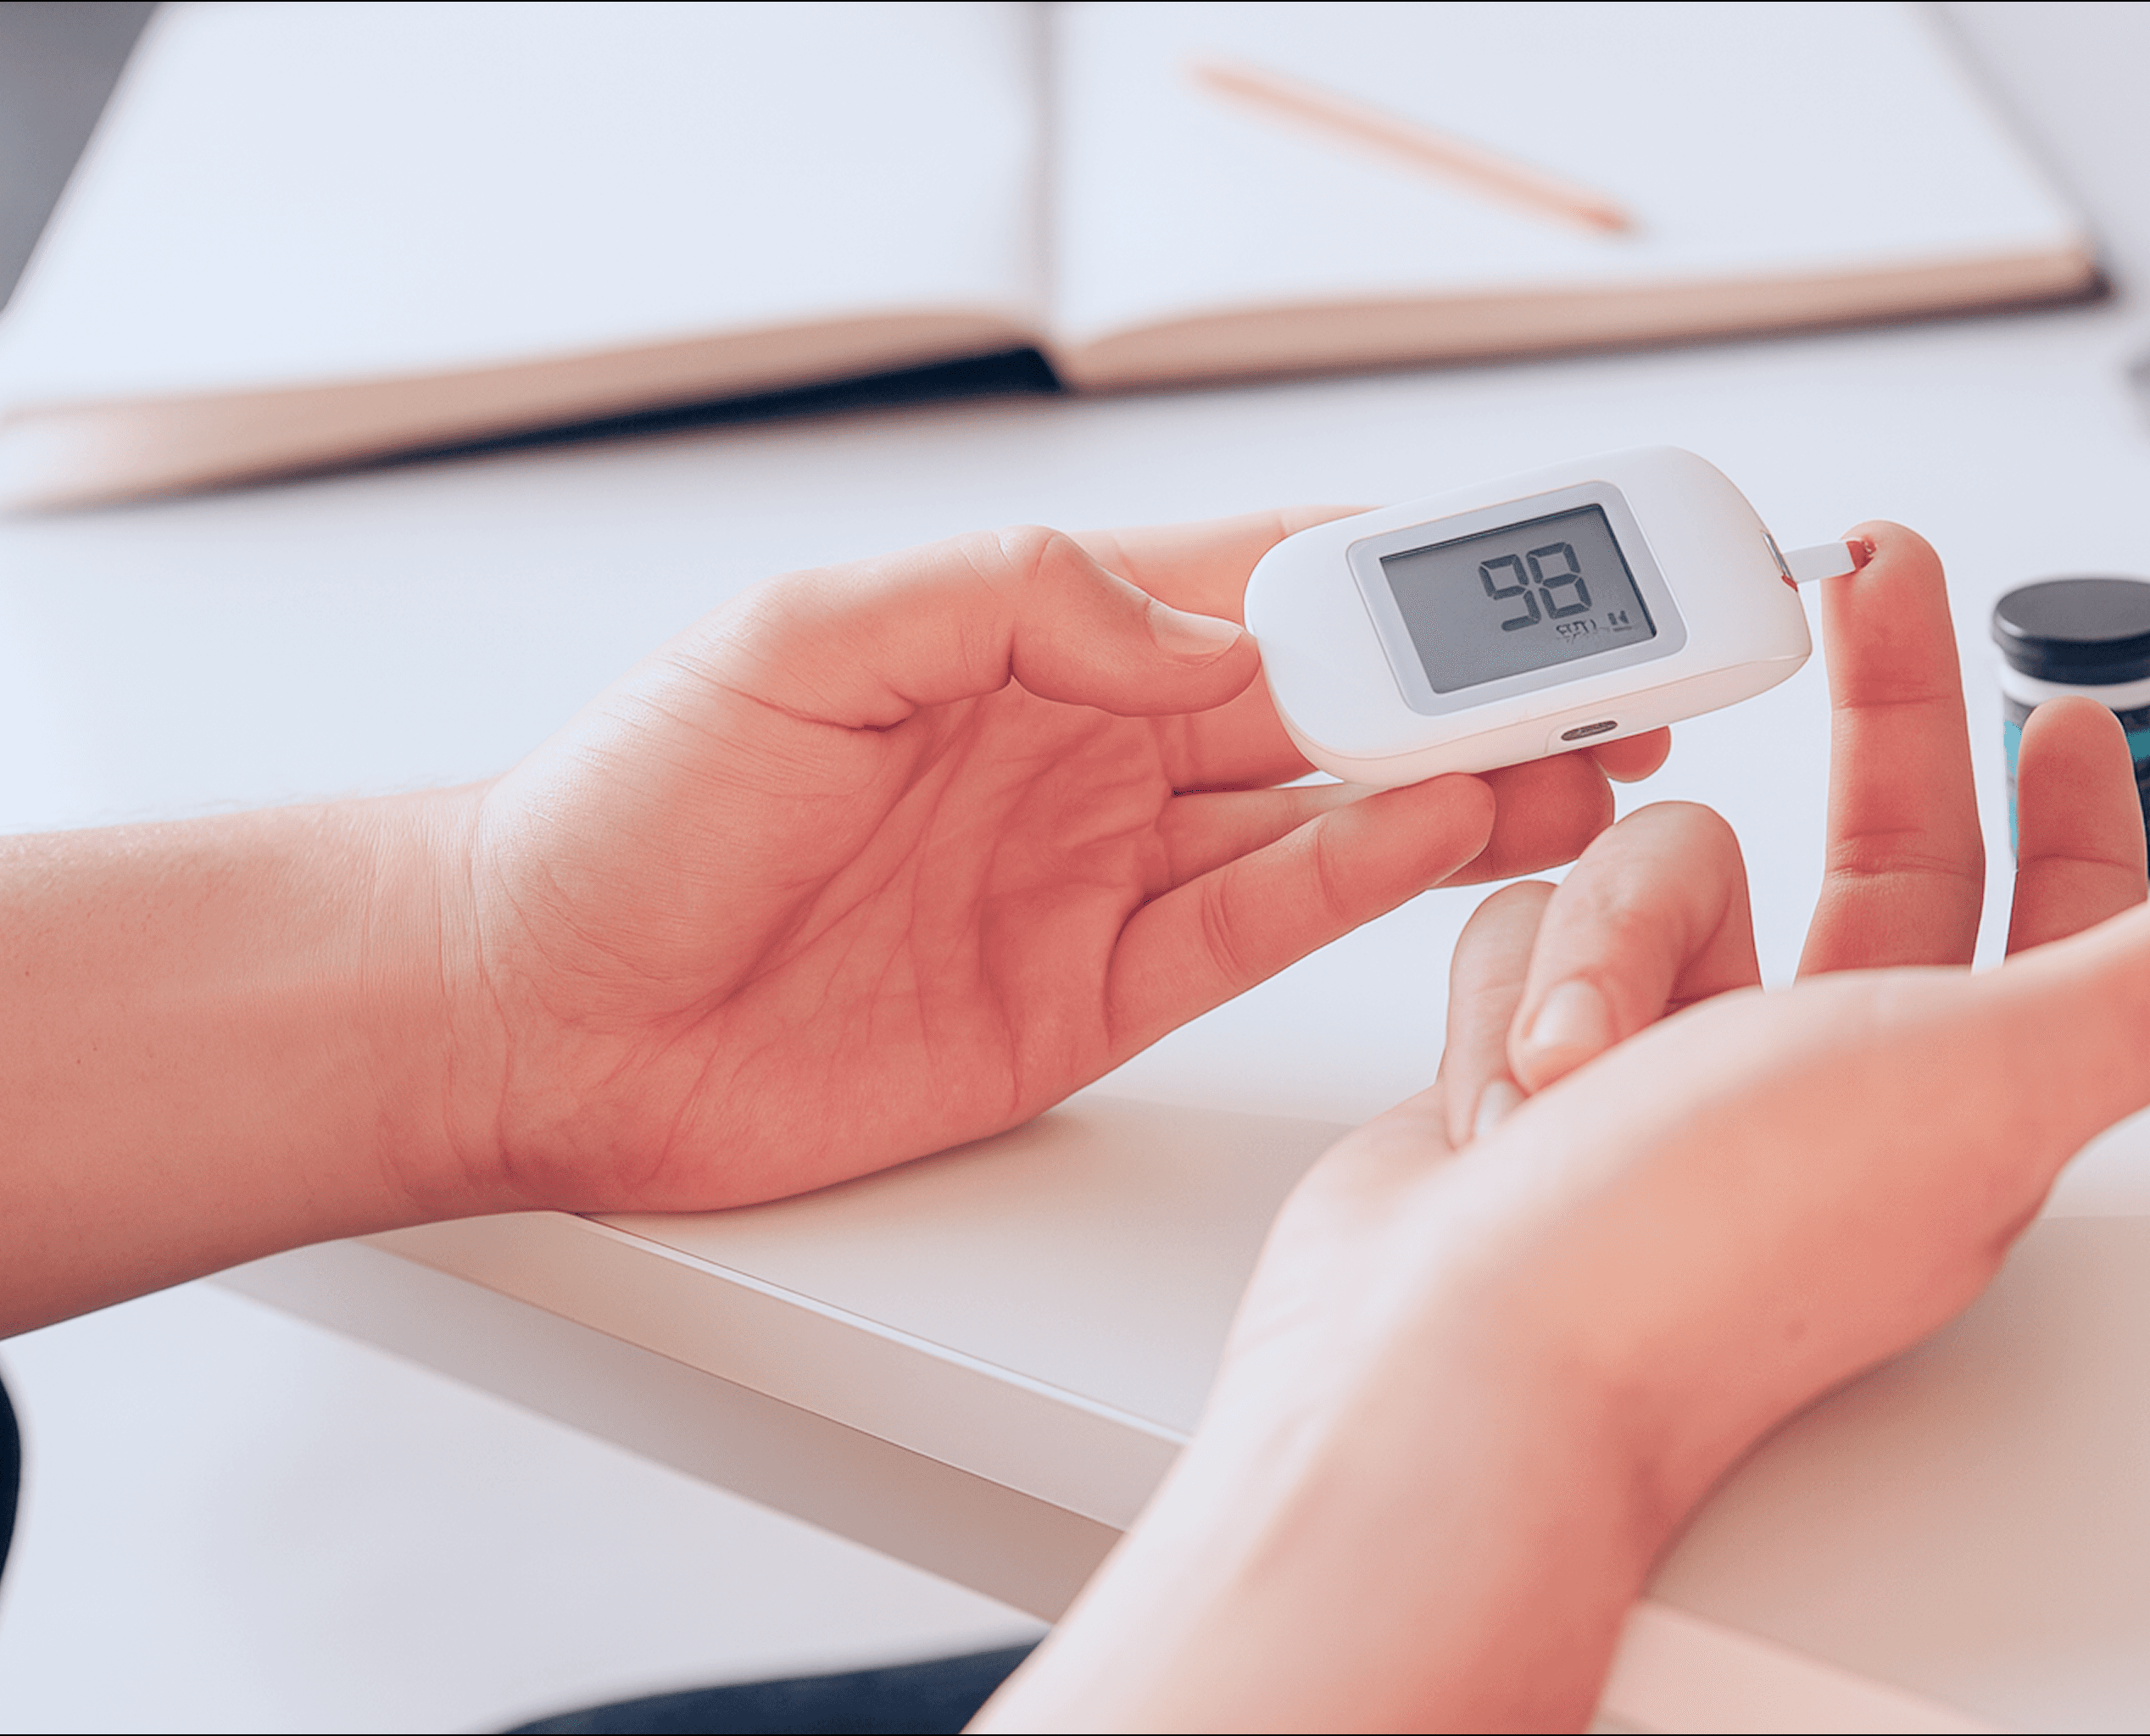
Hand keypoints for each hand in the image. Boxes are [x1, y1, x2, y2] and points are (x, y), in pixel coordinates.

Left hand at [448, 510, 1665, 1211]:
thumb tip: (1198, 631)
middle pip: (1320, 697)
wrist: (534, 1017)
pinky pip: (1255, 927)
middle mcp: (1084, 748)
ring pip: (1322, 814)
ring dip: (1457, 783)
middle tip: (1616, 663)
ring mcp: (1097, 873)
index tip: (1522, 560)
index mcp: (1025, 635)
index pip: (1252, 579)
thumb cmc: (627, 813)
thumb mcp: (801, 643)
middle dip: (1469, 679)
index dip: (1395, 568)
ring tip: (1590, 757)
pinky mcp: (1090, 997)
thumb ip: (1009, 598)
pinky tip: (1452, 838)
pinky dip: (1359, 886)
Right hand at [980, 525, 2149, 1731]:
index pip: (2048, 929)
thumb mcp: (1979, 1077)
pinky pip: (1538, 929)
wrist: (1448, 1364)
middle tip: (1862, 578)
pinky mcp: (1535, 1074)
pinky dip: (1513, 987)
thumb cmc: (1692, 1254)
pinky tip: (1501, 1083)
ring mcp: (1670, 1080)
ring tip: (1575, 1062)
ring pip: (1665, 880)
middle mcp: (1818, 1084)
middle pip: (1865, 854)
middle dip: (1872, 716)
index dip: (2072, 813)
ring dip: (1613, 942)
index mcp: (1953, 1099)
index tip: (2056, 704)